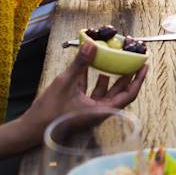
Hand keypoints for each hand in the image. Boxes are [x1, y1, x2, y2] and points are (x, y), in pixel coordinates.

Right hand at [19, 42, 147, 142]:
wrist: (31, 129)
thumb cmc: (49, 112)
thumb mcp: (66, 83)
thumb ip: (80, 63)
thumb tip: (91, 45)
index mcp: (101, 111)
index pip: (128, 95)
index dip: (138, 80)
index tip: (145, 66)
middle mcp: (99, 112)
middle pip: (120, 92)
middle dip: (127, 75)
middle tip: (133, 59)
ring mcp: (89, 110)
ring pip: (106, 92)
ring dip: (111, 76)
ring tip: (115, 60)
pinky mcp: (80, 108)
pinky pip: (91, 91)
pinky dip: (93, 79)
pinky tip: (90, 64)